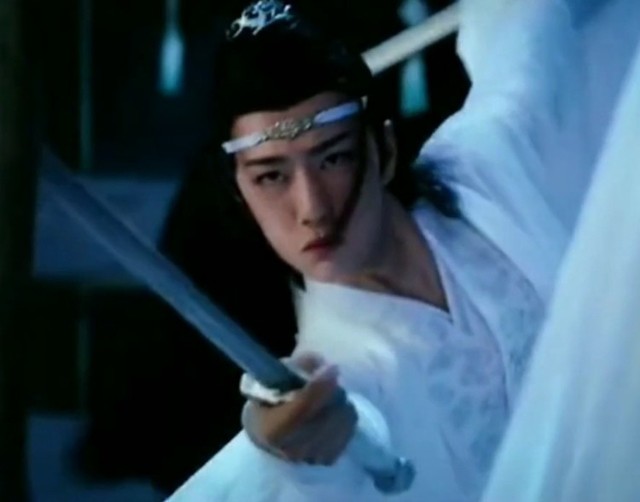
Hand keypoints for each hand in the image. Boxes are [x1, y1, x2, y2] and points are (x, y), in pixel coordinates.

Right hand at [242, 353, 357, 465]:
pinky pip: (349, 431)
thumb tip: (319, 363)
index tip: (331, 368)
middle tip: (331, 376)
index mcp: (270, 429)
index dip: (319, 388)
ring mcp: (310, 457)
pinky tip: (337, 408)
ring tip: (332, 393)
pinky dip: (346, 416)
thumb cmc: (270, 400)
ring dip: (340, 402)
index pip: (300, 410)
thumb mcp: (274, 378)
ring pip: (340, 423)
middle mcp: (290, 449)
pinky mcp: (328, 459)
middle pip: (324, 417)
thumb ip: (296, 367)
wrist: (268, 432)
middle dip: (332, 392)